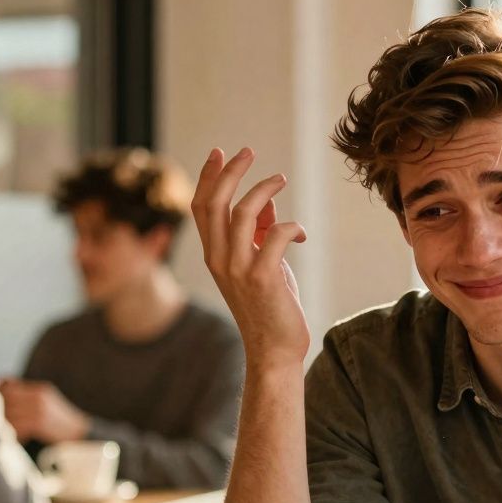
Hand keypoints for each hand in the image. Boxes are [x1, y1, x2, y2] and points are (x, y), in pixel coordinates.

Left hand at [0, 379, 89, 442]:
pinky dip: (14, 435)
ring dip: (4, 425)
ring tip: (6, 434)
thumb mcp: (46, 404)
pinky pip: (16, 427)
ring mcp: (38, 408)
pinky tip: (18, 440)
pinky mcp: (39, 422)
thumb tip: (1, 386)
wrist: (82, 435)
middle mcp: (38, 396)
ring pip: (8, 414)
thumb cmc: (60, 424)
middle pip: (5, 399)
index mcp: (39, 389)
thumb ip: (27, 397)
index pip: (8, 386)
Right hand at [193, 147, 309, 369]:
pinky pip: (277, 234)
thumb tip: (266, 204)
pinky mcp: (262, 277)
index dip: (208, 177)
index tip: (219, 153)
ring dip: (264, 189)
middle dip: (231, 171)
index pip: (201, 207)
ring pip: (243, 212)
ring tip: (281, 178)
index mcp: (213, 255)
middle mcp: (219, 260)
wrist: (274, 350)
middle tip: (249, 151)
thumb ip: (257, 235)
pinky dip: (292, 227)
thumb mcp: (260, 265)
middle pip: (216, 202)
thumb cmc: (270, 307)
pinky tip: (300, 235)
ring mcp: (238, 268)